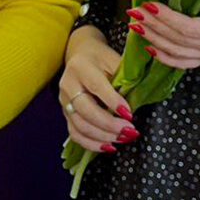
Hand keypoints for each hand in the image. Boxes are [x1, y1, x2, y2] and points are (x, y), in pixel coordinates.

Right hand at [58, 25, 138, 152]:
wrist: (81, 54)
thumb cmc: (101, 58)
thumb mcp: (114, 60)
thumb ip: (122, 79)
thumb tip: (134, 105)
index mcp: (81, 67)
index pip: (96, 87)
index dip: (113, 102)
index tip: (130, 114)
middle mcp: (68, 85)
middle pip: (86, 110)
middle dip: (109, 124)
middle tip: (129, 130)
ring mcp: (64, 101)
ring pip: (80, 126)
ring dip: (103, 136)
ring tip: (123, 138)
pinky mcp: (65, 113)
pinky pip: (75, 134)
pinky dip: (92, 144)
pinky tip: (108, 146)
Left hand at [130, 0, 199, 69]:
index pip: (188, 28)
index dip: (167, 18)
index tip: (149, 4)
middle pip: (177, 40)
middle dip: (153, 26)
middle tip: (133, 12)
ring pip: (177, 53)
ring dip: (154, 40)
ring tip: (136, 27)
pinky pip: (184, 62)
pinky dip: (165, 57)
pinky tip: (152, 48)